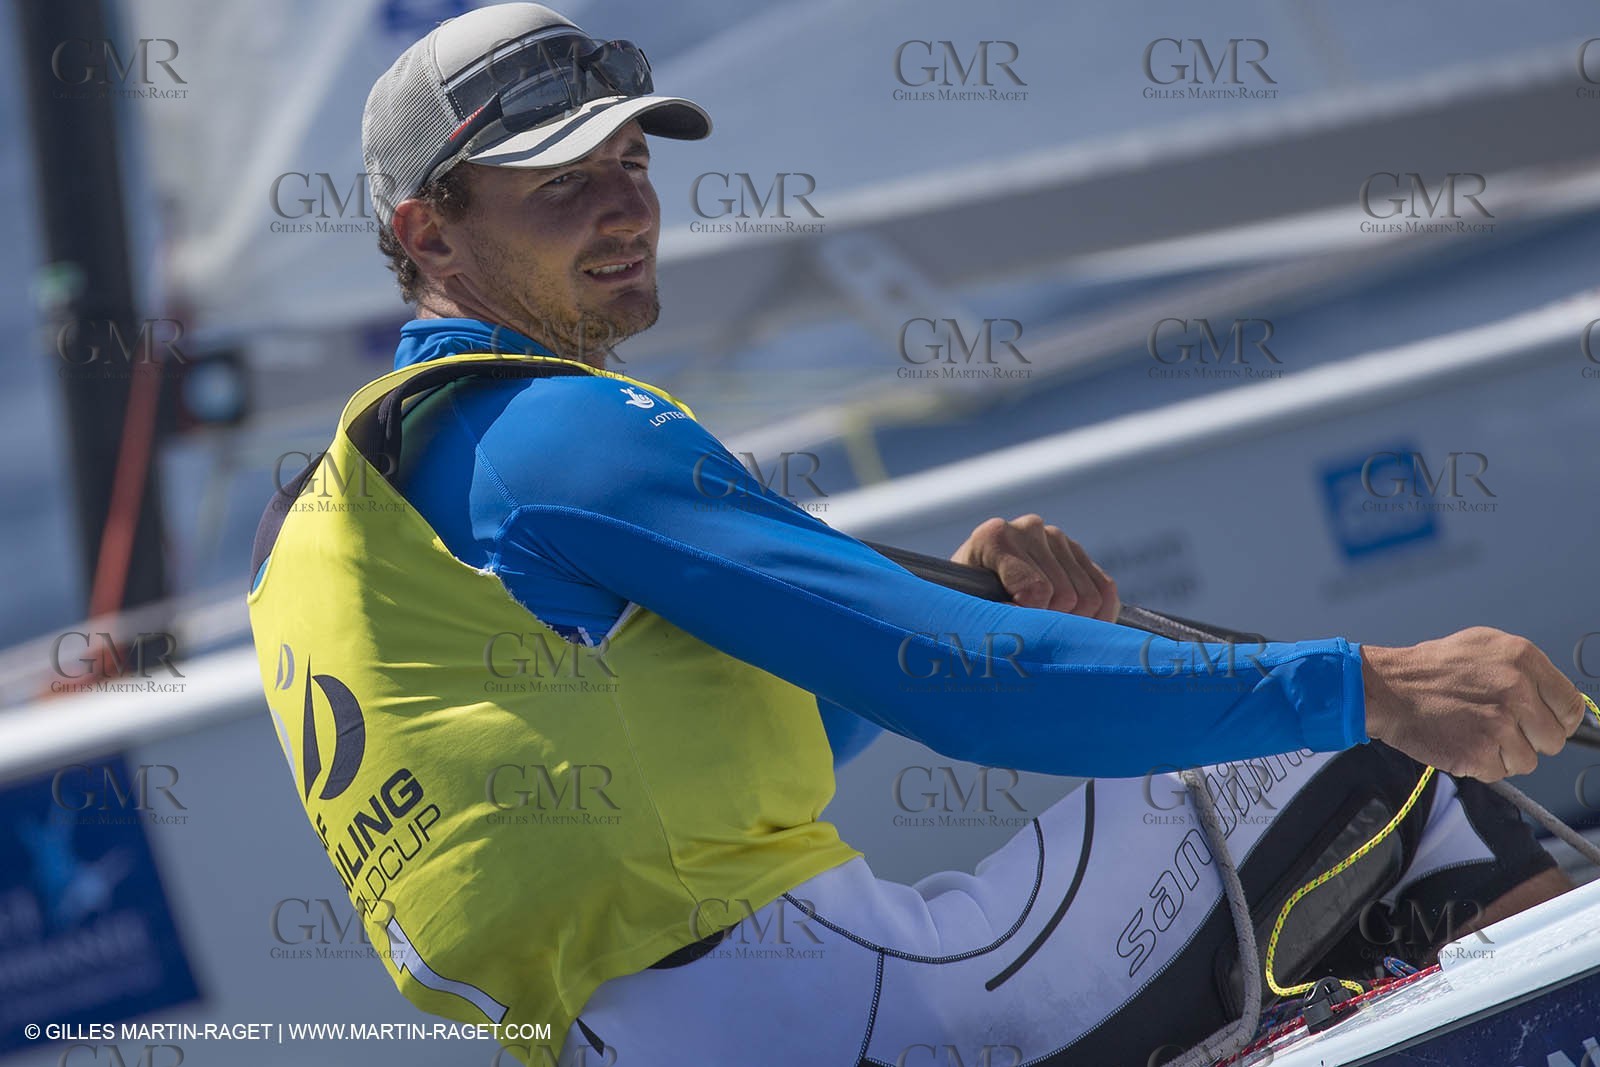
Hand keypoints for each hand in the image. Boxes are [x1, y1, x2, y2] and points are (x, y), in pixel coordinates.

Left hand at [950, 515, 1119, 621]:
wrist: (972, 590)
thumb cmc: (967, 605)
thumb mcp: (968, 610)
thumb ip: (994, 619)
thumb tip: (1028, 626)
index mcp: (995, 537)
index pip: (1036, 590)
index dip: (1031, 620)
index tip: (1013, 630)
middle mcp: (1029, 529)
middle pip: (1066, 596)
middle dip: (1053, 622)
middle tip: (1030, 629)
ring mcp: (1056, 538)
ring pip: (1089, 597)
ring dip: (1073, 622)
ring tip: (1044, 624)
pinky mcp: (1078, 552)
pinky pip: (1106, 590)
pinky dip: (1099, 616)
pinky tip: (1074, 623)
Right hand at [1361, 627, 1587, 780]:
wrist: (1387, 688)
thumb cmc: (1432, 668)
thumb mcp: (1484, 646)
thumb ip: (1526, 669)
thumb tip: (1556, 700)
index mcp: (1523, 659)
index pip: (1571, 706)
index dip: (1559, 721)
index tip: (1542, 725)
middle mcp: (1517, 690)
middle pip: (1554, 739)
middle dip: (1529, 740)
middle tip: (1496, 728)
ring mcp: (1499, 723)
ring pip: (1528, 761)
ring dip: (1504, 755)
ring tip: (1473, 732)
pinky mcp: (1480, 753)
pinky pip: (1500, 773)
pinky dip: (1481, 764)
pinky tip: (1461, 741)